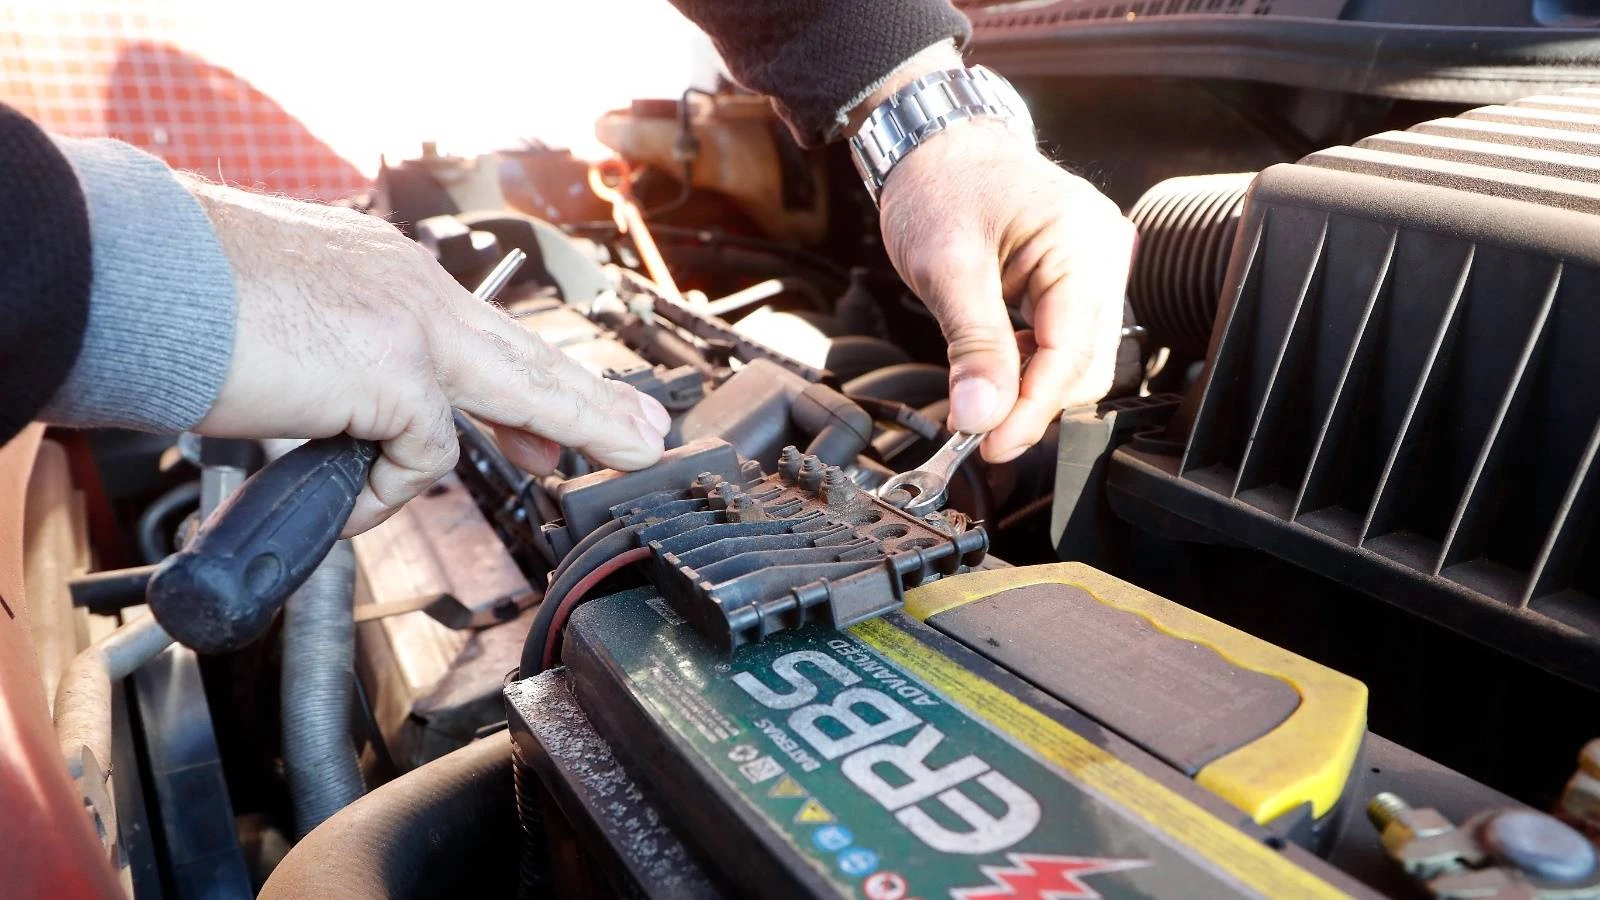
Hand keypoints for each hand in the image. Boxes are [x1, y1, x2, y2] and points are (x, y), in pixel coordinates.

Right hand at [180, 178, 669, 534]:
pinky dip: (376, 491)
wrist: (138, 282)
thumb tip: (360, 421)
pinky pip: (415, 458)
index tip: (562, 424)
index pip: (474, 334)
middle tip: (645, 431)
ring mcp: (412, 327)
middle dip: (592, 400)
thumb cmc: (188, 306)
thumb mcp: (292, 331)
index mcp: (385, 274)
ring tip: (631, 449)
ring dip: (578, 425)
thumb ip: (345, 370)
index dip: (523, 382)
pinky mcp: (399, 371)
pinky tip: (345, 493)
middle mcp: (410, 289)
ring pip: (521, 387)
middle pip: (525, 356)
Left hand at [862, 50, 1135, 462]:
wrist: (932, 146)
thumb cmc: (939, 184)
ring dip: (1028, 387)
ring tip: (977, 394)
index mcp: (1082, 241)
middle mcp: (1102, 254)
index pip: (1073, 352)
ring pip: (1074, 359)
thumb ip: (972, 344)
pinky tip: (993, 366)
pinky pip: (1063, 339)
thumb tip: (981, 415)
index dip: (1032, 409)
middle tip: (975, 428)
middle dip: (1030, 403)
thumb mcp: (946, 267)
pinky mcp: (1074, 280)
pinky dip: (1028, 365)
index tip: (990, 444)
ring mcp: (1093, 267)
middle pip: (1083, 363)